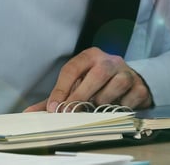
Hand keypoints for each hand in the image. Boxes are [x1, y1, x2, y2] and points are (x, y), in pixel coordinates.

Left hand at [24, 47, 152, 111]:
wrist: (129, 82)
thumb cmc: (96, 84)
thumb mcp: (76, 85)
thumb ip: (55, 98)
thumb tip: (30, 113)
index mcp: (91, 56)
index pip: (73, 68)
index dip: (61, 89)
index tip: (53, 107)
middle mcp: (111, 60)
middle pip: (99, 73)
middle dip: (83, 94)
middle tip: (72, 111)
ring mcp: (128, 72)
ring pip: (118, 83)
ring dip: (103, 101)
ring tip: (95, 109)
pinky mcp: (140, 86)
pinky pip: (131, 98)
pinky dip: (120, 107)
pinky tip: (114, 110)